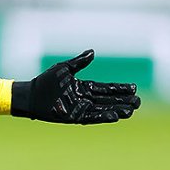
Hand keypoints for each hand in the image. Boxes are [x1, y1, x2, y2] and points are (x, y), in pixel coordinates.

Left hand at [11, 50, 140, 123]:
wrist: (31, 95)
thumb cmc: (45, 81)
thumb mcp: (63, 68)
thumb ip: (79, 62)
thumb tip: (93, 52)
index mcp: (83, 87)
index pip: (105, 88)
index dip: (119, 89)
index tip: (133, 87)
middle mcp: (84, 98)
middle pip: (108, 100)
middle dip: (123, 100)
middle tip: (138, 101)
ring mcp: (80, 108)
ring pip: (104, 110)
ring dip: (117, 110)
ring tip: (132, 110)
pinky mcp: (74, 117)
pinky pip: (92, 117)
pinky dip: (104, 117)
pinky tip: (116, 116)